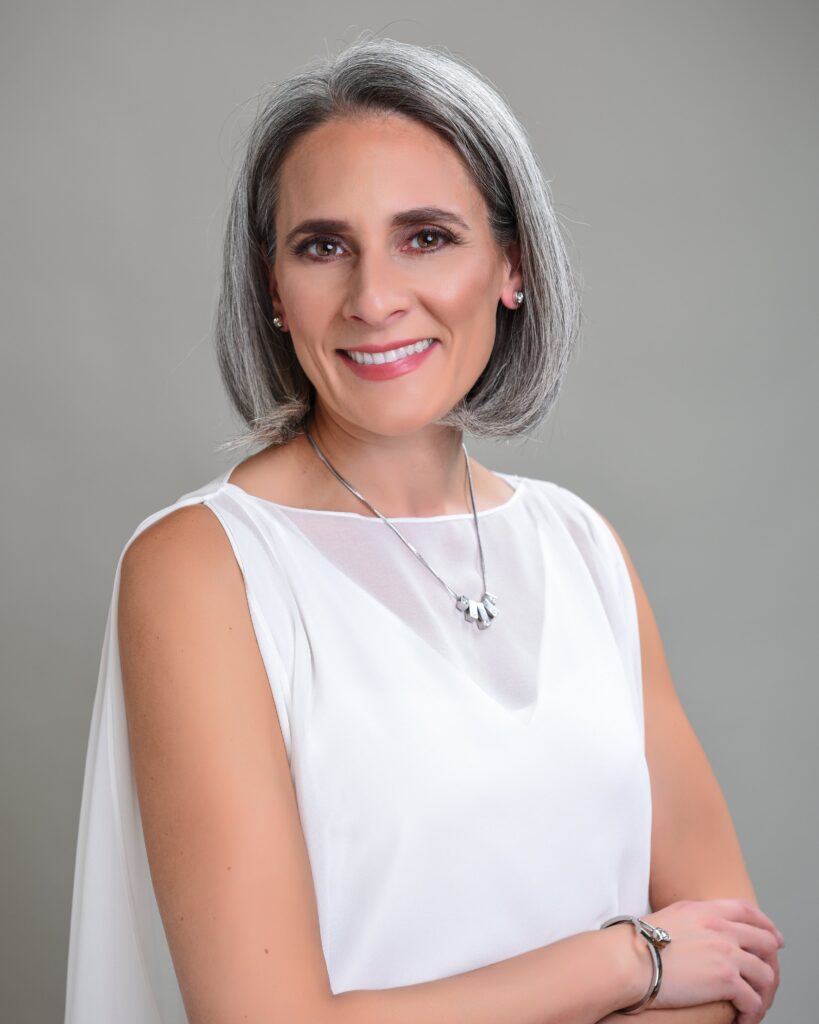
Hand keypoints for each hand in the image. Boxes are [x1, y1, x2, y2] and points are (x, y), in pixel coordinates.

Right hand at [639, 898, 783, 1023]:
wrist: (628, 958)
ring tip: (753, 1006)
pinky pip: (754, 999)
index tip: (773, 937)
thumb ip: (691, 919)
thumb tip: (696, 932)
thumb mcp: (669, 916)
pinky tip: (743, 1018)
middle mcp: (720, 927)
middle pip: (764, 940)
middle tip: (768, 976)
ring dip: (763, 993)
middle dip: (771, 960)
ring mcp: (726, 952)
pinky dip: (752, 1012)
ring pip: (765, 974)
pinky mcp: (726, 979)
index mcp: (705, 910)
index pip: (746, 910)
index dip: (765, 924)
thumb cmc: (637, 942)